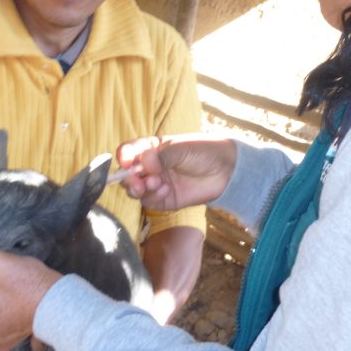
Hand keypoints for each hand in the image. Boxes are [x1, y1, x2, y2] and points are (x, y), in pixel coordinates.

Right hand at [116, 135, 236, 211]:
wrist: (226, 170)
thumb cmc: (204, 151)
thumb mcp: (182, 148)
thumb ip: (162, 156)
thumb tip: (143, 161)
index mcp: (151, 149)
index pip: (129, 152)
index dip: (124, 156)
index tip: (126, 161)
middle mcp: (150, 167)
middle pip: (127, 174)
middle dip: (128, 178)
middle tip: (136, 181)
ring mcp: (156, 184)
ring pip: (135, 190)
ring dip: (140, 188)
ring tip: (155, 183)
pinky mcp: (165, 200)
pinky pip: (150, 202)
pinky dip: (153, 197)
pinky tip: (165, 190)